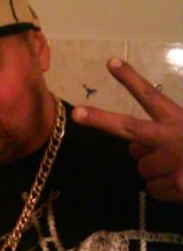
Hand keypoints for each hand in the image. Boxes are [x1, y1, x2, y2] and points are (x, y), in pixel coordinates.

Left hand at [72, 57, 182, 202]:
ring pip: (141, 166)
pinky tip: (182, 184)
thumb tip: (132, 146)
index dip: (130, 79)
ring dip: (153, 167)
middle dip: (99, 120)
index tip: (110, 63)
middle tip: (77, 114)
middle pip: (128, 127)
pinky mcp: (173, 187)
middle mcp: (171, 140)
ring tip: (177, 166)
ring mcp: (171, 164)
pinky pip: (152, 188)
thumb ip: (167, 130)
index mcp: (179, 121)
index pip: (151, 96)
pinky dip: (163, 187)